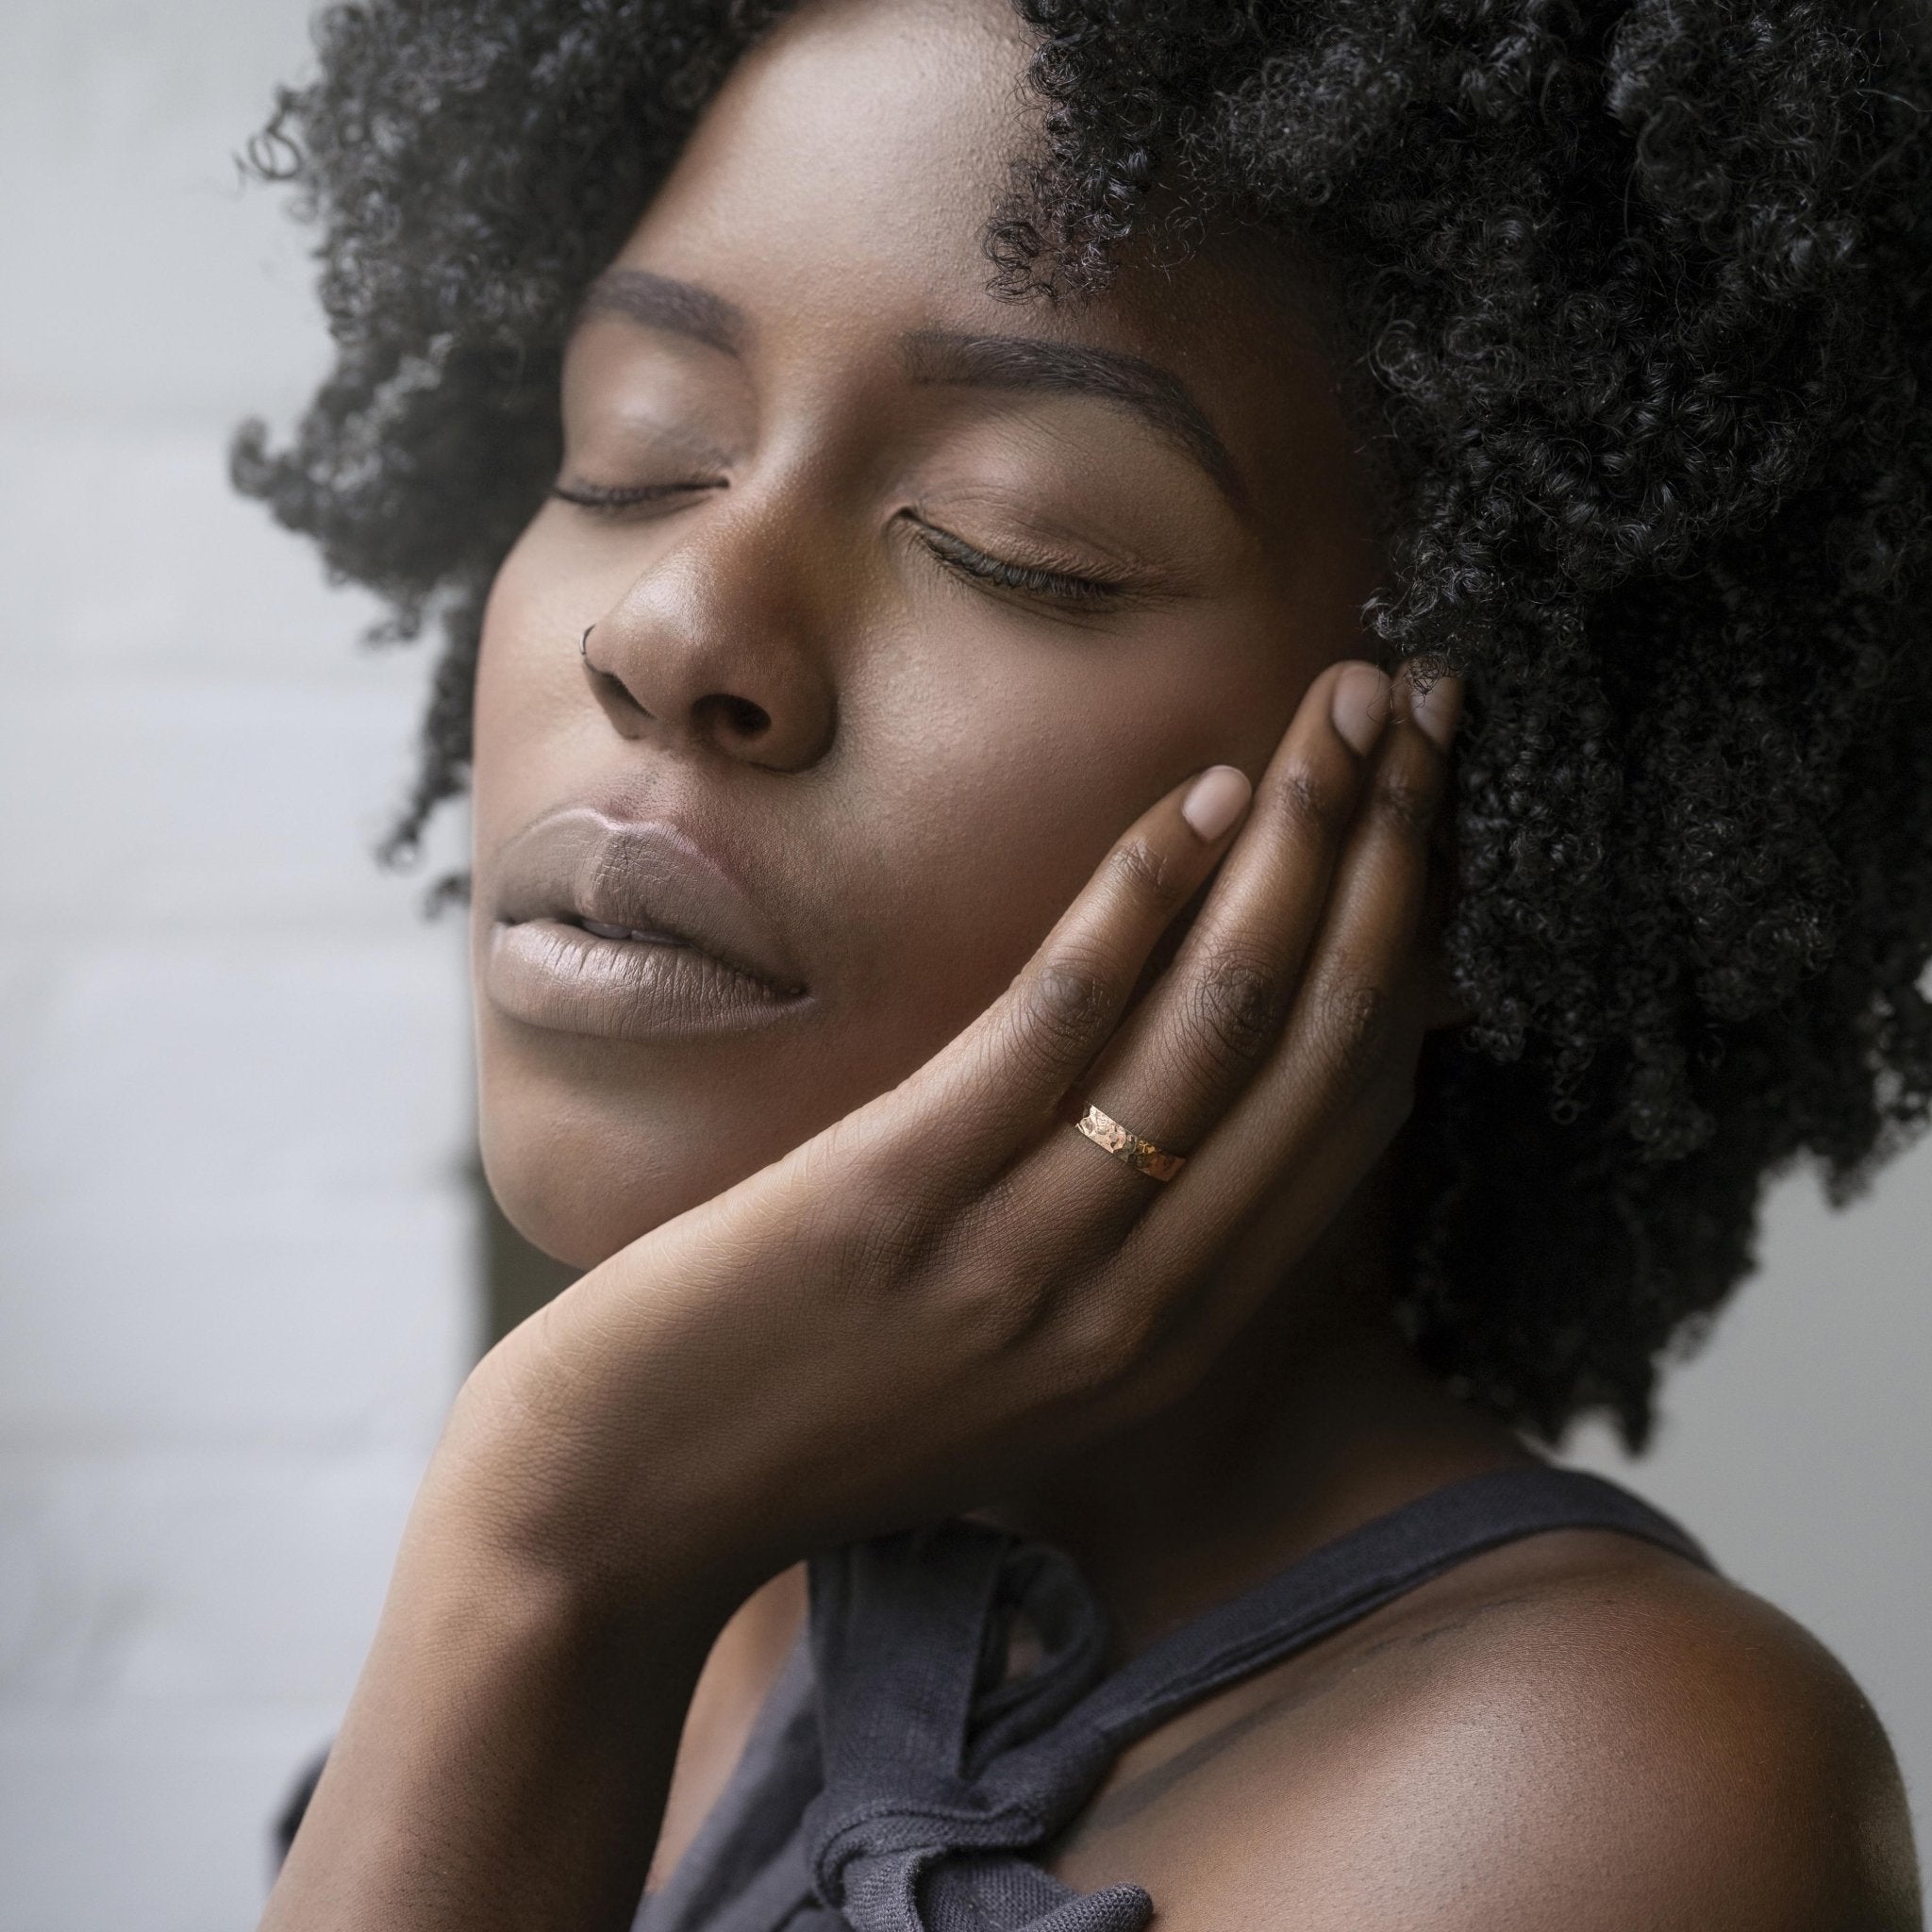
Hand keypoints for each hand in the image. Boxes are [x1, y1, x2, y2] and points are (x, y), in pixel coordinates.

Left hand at [450, 658, 1461, 1596]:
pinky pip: (1052, 1029)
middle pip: (1314, 1050)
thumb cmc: (807, 1417)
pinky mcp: (896, 1203)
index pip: (1346, 1118)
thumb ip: (1108, 1249)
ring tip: (1342, 707)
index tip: (1436, 813)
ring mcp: (1022, 1264)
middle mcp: (1136, 1312)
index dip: (1409, 950)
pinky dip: (1137, 903)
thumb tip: (1164, 1088)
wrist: (621, 1513)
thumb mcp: (1006, 1357)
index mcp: (1173, 1342)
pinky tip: (1191, 801)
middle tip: (1426, 704)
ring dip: (1295, 847)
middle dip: (1386, 860)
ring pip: (1214, 1027)